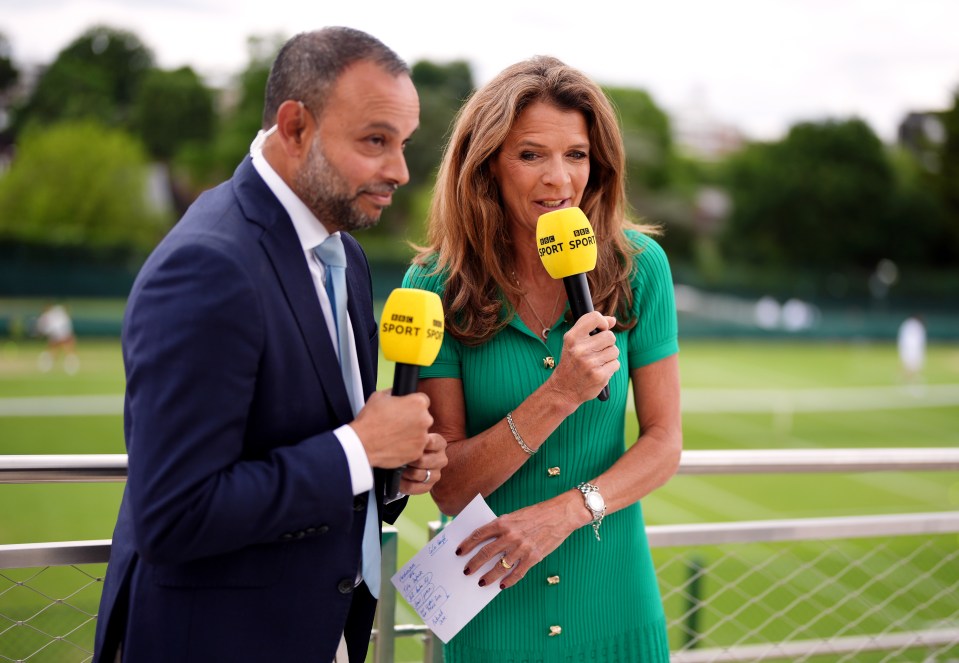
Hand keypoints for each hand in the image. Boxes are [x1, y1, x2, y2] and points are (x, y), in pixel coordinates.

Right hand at [351, 389, 431, 468]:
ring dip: (412, 434)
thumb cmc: (369, 420)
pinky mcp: (417, 452)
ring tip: (395, 435)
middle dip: (414, 420)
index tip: (406, 410)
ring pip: (421, 434)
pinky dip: (408, 447)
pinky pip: (416, 448)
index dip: (413, 405)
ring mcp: (422, 438)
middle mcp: (425, 419)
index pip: (423, 400)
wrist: (362, 443)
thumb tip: (395, 393)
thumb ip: (393, 393)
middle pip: (424, 418)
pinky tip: (395, 445)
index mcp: (418, 403)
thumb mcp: (379, 396)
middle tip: (398, 424)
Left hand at [398, 433, 447, 495]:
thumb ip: (411, 432)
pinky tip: (398, 479)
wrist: (410, 459)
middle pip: (422, 461)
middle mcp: (441, 459)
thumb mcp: (413, 434)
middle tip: (397, 457)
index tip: (404, 443)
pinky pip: (415, 487)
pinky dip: (404, 484)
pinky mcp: (429, 486)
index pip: (431, 442)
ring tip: (396, 467)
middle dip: (407, 460)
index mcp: (440, 443)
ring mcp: (436, 474)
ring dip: (405, 472)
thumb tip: (402, 433)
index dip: (416, 444)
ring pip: (419, 475)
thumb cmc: (410, 443)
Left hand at [456, 496, 580, 589]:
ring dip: (488, 576)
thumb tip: (487, 541)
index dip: (467, 544)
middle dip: (473, 564)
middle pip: (485, 553)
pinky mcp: (533, 557)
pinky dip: (509, 581)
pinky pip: (517, 573)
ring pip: (499, 566)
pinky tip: (502, 585)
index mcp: (503, 522)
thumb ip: (502, 527)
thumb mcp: (516, 515)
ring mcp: (521, 548)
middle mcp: (510, 535)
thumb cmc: (537, 513)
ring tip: (481, 582)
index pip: (479, 534)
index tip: (459, 552)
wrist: (561, 514)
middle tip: (466, 571)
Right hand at [548, 312, 618, 404]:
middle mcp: (580, 349)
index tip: (601, 329)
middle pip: (610, 336)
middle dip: (607, 343)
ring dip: (609, 356)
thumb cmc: (571, 362)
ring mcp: (590, 363)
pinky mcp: (599, 376)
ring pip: (615, 350)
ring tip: (597, 362)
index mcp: (572, 338)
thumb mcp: (573, 342)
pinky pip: (616, 364)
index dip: (602, 322)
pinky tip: (600, 370)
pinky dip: (611, 367)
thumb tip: (613, 320)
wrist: (564, 389)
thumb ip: (591, 328)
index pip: (594, 318)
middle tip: (597, 351)